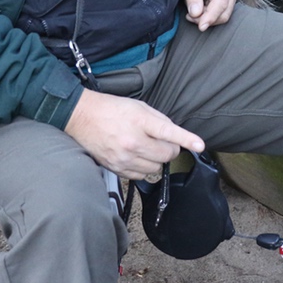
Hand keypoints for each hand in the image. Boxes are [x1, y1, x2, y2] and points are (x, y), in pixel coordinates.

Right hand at [64, 89, 204, 180]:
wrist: (82, 117)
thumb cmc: (111, 109)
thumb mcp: (139, 106)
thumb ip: (159, 120)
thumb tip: (174, 134)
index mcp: (140, 121)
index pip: (168, 132)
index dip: (186, 139)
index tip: (200, 145)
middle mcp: (132, 141)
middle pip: (166, 154)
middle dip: (170, 149)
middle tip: (161, 141)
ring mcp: (124, 157)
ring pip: (155, 168)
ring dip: (157, 159)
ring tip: (145, 147)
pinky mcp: (116, 168)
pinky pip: (141, 176)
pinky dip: (144, 168)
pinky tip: (136, 156)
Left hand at [182, 0, 235, 30]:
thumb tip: (195, 14)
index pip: (220, 5)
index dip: (210, 18)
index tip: (200, 27)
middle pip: (224, 14)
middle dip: (207, 20)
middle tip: (190, 16)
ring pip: (224, 15)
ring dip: (209, 18)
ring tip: (193, 12)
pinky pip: (223, 11)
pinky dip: (211, 14)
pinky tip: (201, 9)